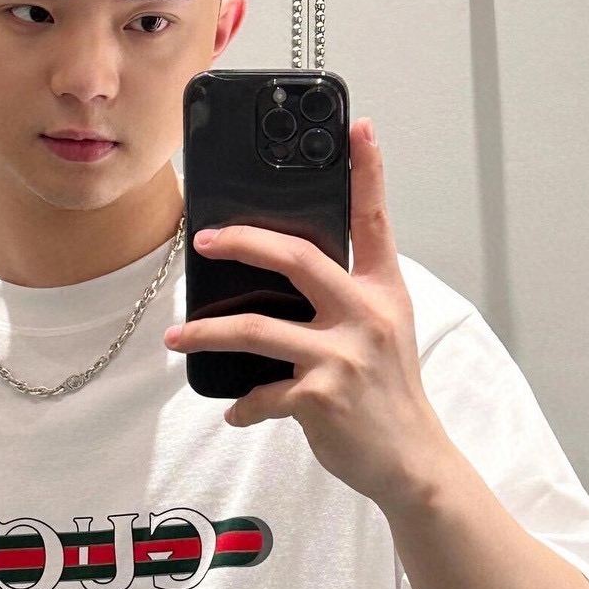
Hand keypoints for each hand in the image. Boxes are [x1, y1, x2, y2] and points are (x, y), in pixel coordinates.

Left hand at [165, 116, 453, 515]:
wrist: (411, 462)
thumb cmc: (390, 396)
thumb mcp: (385, 333)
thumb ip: (347, 300)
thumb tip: (282, 279)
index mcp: (382, 292)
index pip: (375, 220)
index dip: (368, 170)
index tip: (359, 127)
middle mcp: (365, 315)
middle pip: (293, 257)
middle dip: (241, 242)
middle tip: (203, 241)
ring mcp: (341, 355)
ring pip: (255, 328)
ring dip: (206, 334)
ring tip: (177, 339)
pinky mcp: (319, 397)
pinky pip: (261, 394)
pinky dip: (242, 406)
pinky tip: (236, 411)